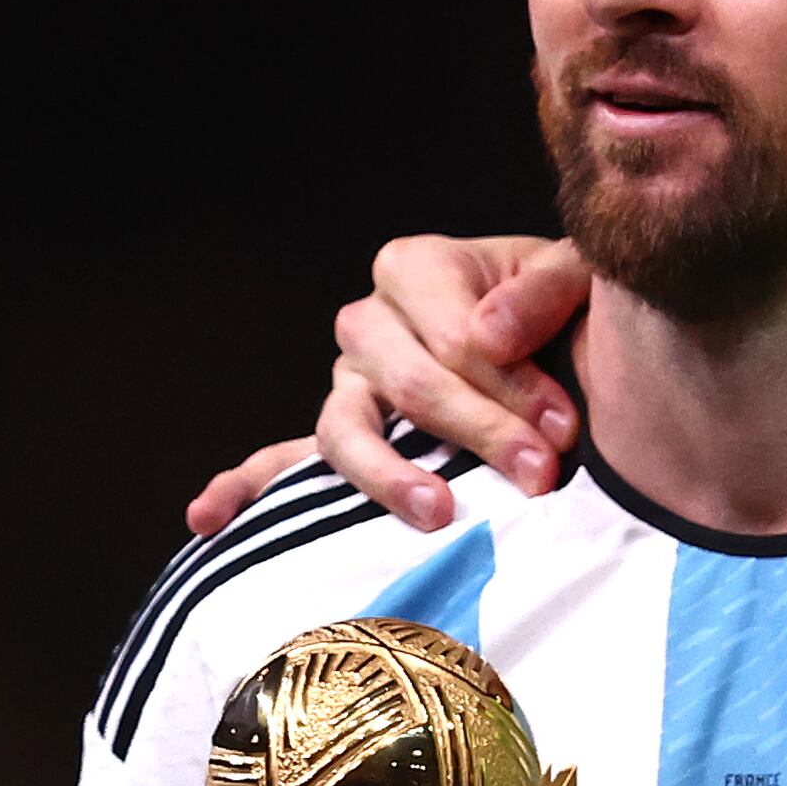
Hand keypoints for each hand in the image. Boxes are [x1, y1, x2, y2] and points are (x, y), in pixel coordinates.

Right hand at [180, 235, 589, 537]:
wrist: (573, 350)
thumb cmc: (571, 312)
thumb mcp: (580, 280)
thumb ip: (545, 292)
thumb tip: (486, 335)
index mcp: (419, 267)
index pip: (452, 335)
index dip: (511, 384)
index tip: (563, 428)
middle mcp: (370, 322)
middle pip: (409, 383)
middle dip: (479, 431)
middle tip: (539, 475)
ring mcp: (350, 383)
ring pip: (346, 429)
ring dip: (390, 475)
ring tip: (438, 511)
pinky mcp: (346, 435)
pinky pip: (281, 460)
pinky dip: (243, 485)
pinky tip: (206, 517)